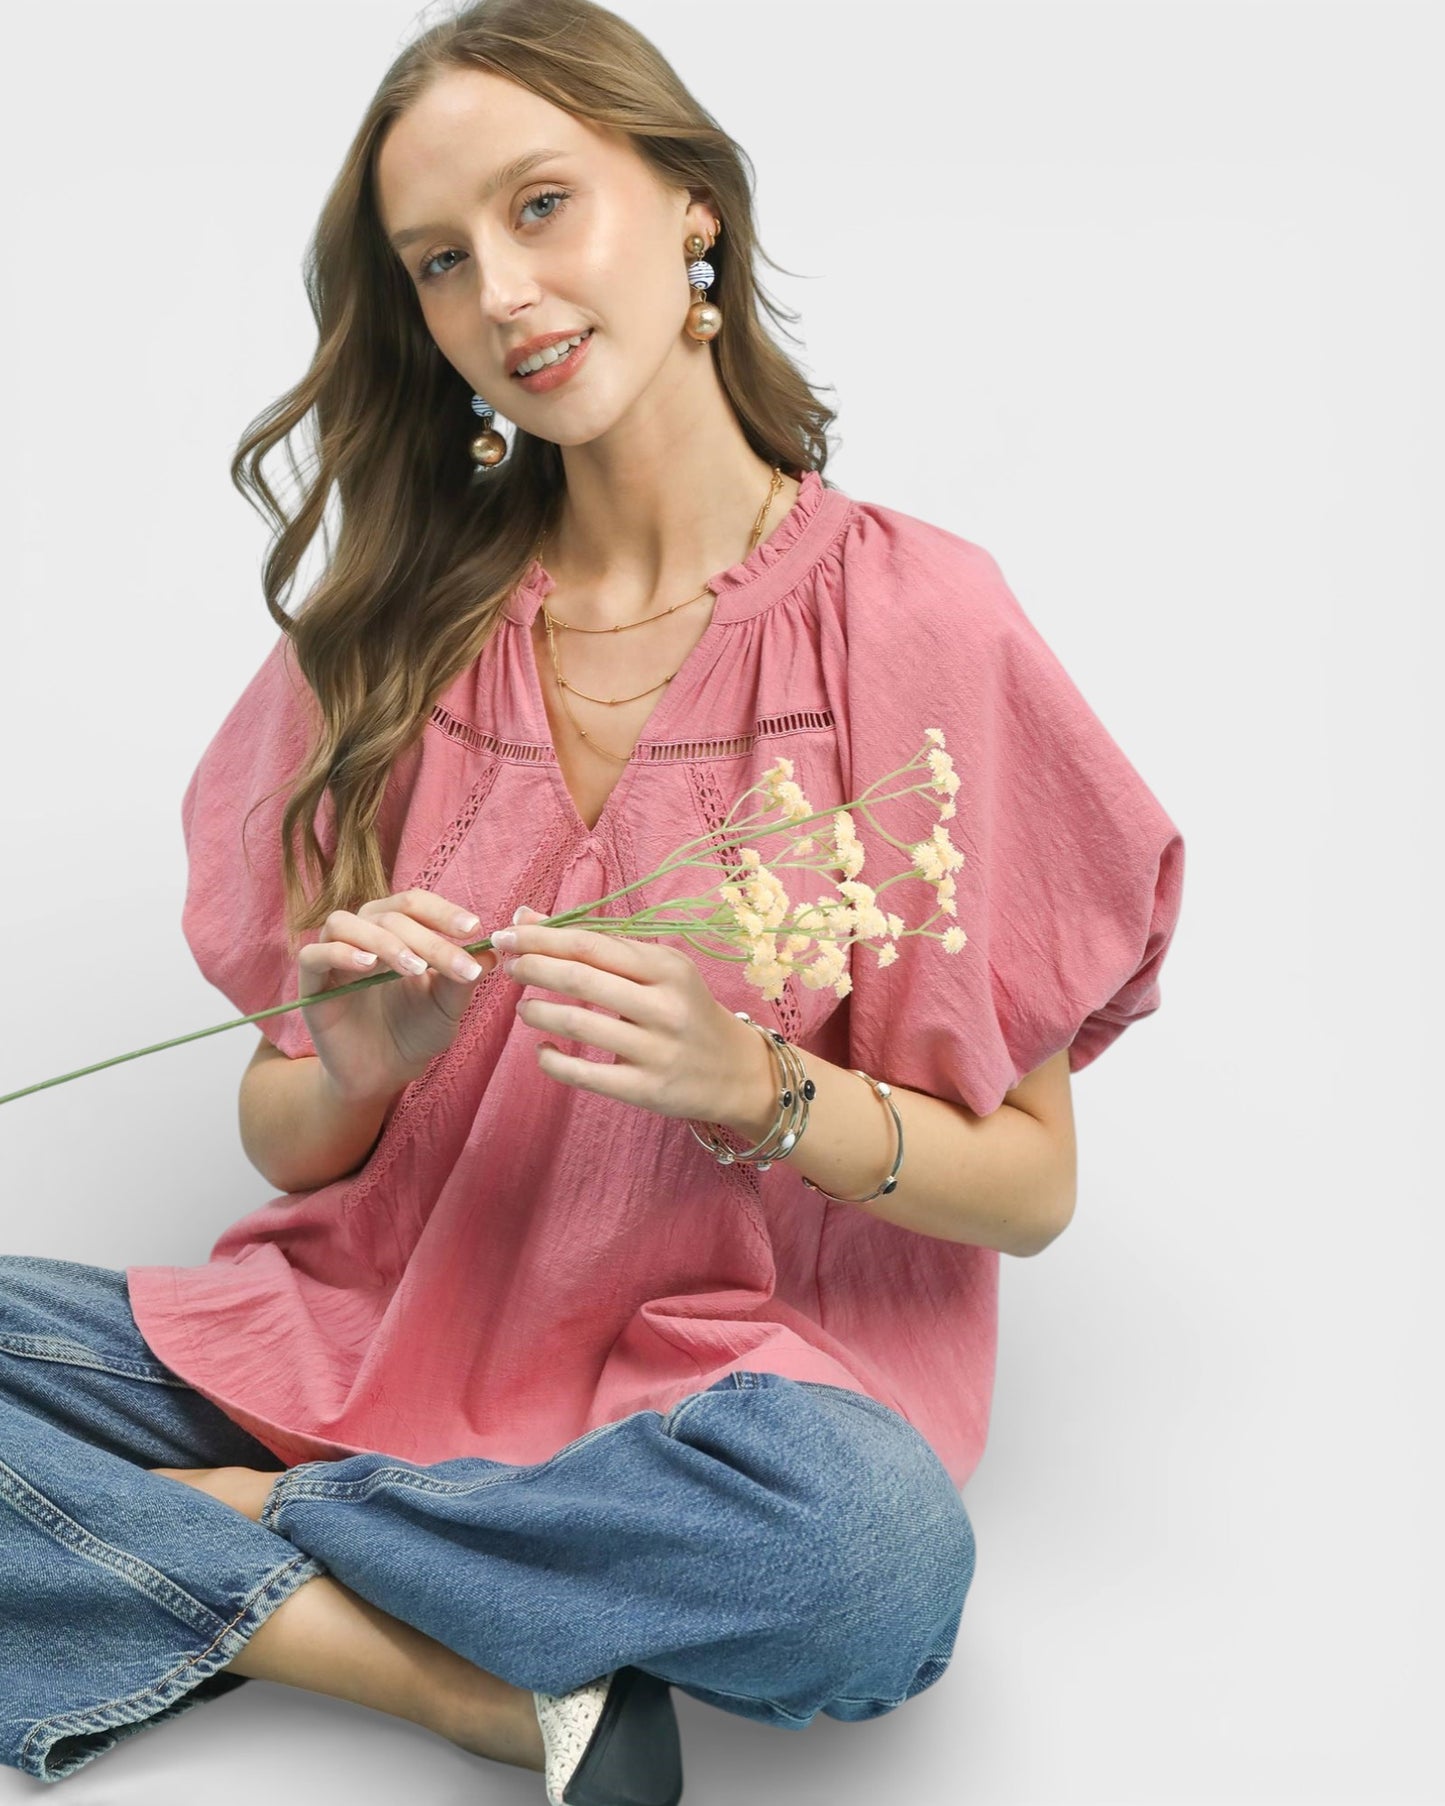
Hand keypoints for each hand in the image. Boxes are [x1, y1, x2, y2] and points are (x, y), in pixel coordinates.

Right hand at [297, 888, 501, 1103]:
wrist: (382, 1075)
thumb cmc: (415, 1033)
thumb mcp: (447, 1006)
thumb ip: (463, 977)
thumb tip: (490, 950)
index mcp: (394, 931)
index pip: (414, 904)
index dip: (443, 911)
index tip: (474, 929)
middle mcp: (362, 935)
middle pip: (388, 915)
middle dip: (427, 938)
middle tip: (455, 966)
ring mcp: (333, 956)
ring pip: (345, 923)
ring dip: (384, 941)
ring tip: (414, 968)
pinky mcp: (311, 983)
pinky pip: (314, 954)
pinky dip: (340, 953)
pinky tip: (369, 967)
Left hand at [497, 905, 772, 1127]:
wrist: (735, 1070)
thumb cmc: (684, 1009)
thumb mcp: (655, 969)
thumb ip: (595, 944)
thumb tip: (527, 916)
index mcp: (667, 967)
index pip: (592, 944)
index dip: (542, 937)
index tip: (507, 933)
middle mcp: (665, 1005)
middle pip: (581, 978)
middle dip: (532, 967)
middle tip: (506, 965)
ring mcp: (656, 1049)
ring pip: (578, 1023)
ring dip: (537, 1011)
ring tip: (523, 1008)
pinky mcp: (645, 1089)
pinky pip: (583, 1074)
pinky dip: (551, 1060)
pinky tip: (542, 1050)